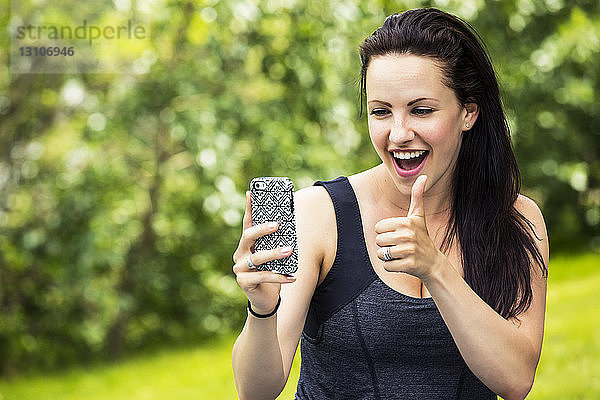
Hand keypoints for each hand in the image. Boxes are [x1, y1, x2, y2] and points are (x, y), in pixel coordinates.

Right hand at [232, 191, 295, 314]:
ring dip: (275, 254)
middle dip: (263, 229)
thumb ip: (276, 243)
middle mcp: (239, 254)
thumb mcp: (273, 256)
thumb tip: (289, 224)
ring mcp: (240, 269)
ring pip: (257, 258)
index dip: (249, 208)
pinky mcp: (244, 282)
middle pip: (248, 236)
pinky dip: (279, 276)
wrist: (266, 299)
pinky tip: (293, 277)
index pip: (247, 223)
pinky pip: (263, 277)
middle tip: (278, 225)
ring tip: (290, 250)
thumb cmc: (271, 272)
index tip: (251, 192)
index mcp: (246, 244)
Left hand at [374, 175, 443, 279]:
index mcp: (406, 222)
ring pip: (381, 254)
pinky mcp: (409, 265)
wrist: (432, 262)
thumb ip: (417, 196)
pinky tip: (402, 263)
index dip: (385, 232)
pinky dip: (391, 266)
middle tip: (400, 245)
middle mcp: (408, 236)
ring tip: (400, 254)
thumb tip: (424, 176)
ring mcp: (409, 251)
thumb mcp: (418, 216)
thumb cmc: (421, 236)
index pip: (378, 228)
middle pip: (378, 241)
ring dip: (387, 256)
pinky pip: (387, 266)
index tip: (398, 234)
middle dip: (385, 245)